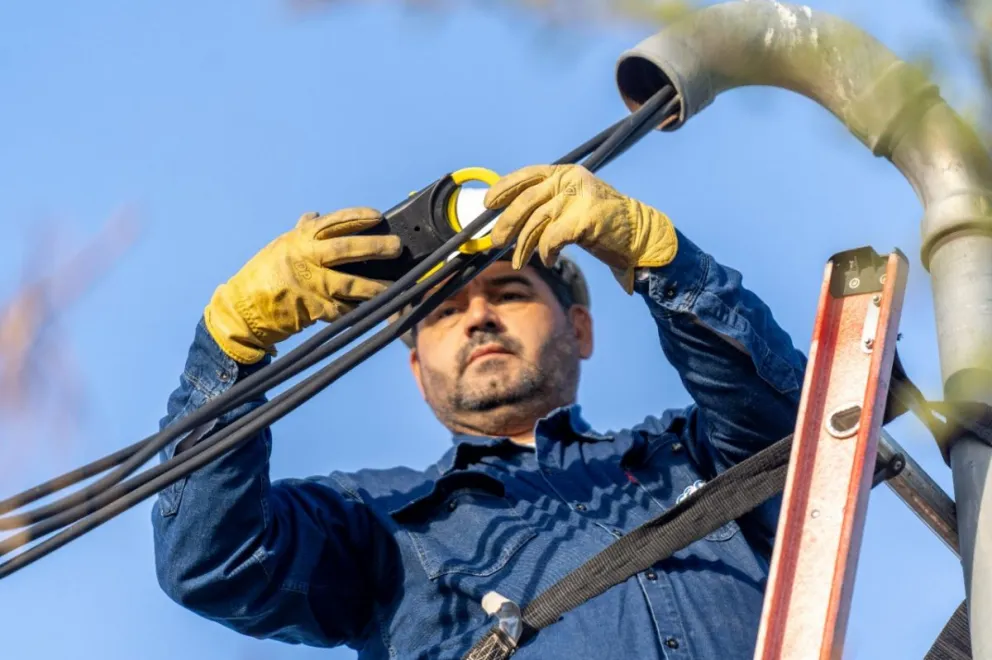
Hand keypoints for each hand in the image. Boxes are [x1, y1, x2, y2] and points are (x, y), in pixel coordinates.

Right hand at [205, 208, 401, 363]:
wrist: (244, 309)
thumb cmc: (264, 273)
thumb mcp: (281, 246)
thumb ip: (301, 232)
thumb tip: (314, 216)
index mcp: (301, 240)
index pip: (334, 223)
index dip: (357, 217)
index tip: (378, 216)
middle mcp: (308, 260)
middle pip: (346, 250)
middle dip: (375, 247)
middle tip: (397, 247)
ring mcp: (312, 286)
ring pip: (351, 284)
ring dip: (376, 286)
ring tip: (397, 285)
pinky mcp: (315, 311)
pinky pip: (344, 310)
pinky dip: (361, 309)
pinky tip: (379, 308)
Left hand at [483, 164, 677, 292]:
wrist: (639, 235)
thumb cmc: (601, 224)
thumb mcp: (571, 204)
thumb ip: (547, 202)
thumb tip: (510, 215)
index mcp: (565, 172)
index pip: (527, 176)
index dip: (504, 188)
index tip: (488, 203)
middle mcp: (570, 180)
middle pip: (526, 201)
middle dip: (507, 223)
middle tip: (495, 241)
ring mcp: (578, 197)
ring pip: (536, 222)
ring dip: (524, 246)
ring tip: (521, 260)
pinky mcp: (585, 218)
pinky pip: (552, 238)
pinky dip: (546, 252)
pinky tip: (549, 259)